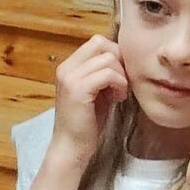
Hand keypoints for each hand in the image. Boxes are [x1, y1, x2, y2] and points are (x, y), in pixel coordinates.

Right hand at [51, 35, 129, 165]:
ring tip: (119, 93)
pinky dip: (119, 84)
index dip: (114, 55)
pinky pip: (109, 74)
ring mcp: (70, 78)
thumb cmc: (86, 122)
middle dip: (118, 61)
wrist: (71, 147)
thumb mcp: (95, 91)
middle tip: (121, 82)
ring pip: (108, 58)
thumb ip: (103, 72)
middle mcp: (66, 68)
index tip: (119, 76)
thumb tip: (123, 58)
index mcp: (68, 66)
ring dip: (121, 75)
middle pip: (101, 44)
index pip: (97, 42)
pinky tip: (118, 98)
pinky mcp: (78, 90)